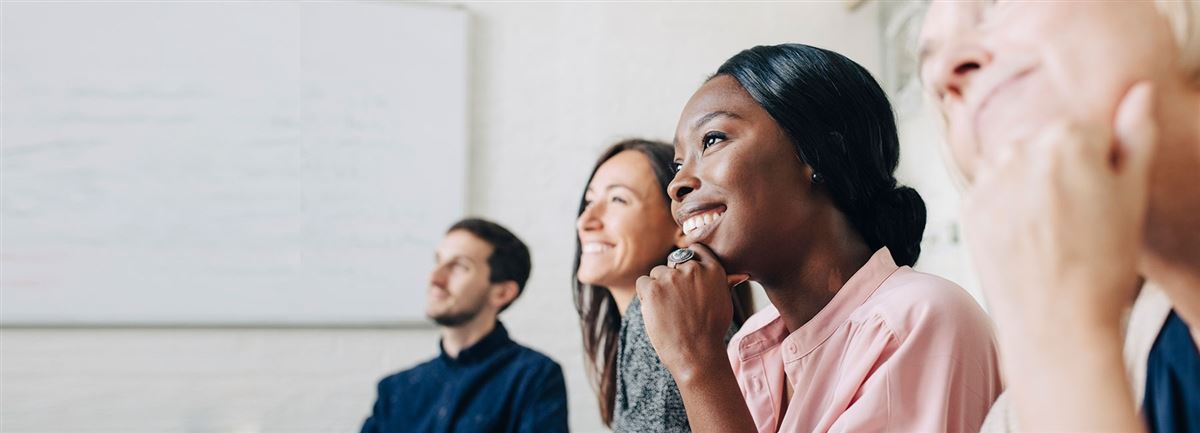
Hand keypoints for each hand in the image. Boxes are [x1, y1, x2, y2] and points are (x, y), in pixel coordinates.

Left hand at [635, 243, 748, 379]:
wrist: (697, 353)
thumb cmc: (711, 331)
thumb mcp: (725, 302)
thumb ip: (724, 283)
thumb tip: (740, 274)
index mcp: (713, 269)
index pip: (695, 250)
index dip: (686, 263)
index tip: (685, 277)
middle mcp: (693, 268)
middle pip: (672, 264)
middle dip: (671, 280)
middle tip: (677, 304)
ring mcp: (672, 277)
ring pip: (656, 273)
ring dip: (658, 288)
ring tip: (668, 311)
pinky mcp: (653, 287)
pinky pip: (643, 282)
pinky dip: (645, 296)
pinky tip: (657, 311)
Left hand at [961, 82, 1157, 332]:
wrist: (1055, 323)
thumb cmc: (1102, 262)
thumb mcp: (1133, 194)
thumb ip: (1136, 134)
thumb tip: (1137, 89)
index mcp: (1066, 136)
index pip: (1086, 132)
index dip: (1100, 166)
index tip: (1100, 200)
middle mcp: (1019, 148)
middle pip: (1046, 146)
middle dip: (1061, 171)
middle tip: (1076, 220)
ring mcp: (988, 177)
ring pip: (1016, 167)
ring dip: (1030, 186)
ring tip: (1051, 232)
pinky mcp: (968, 205)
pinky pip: (991, 192)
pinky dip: (1006, 208)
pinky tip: (1025, 239)